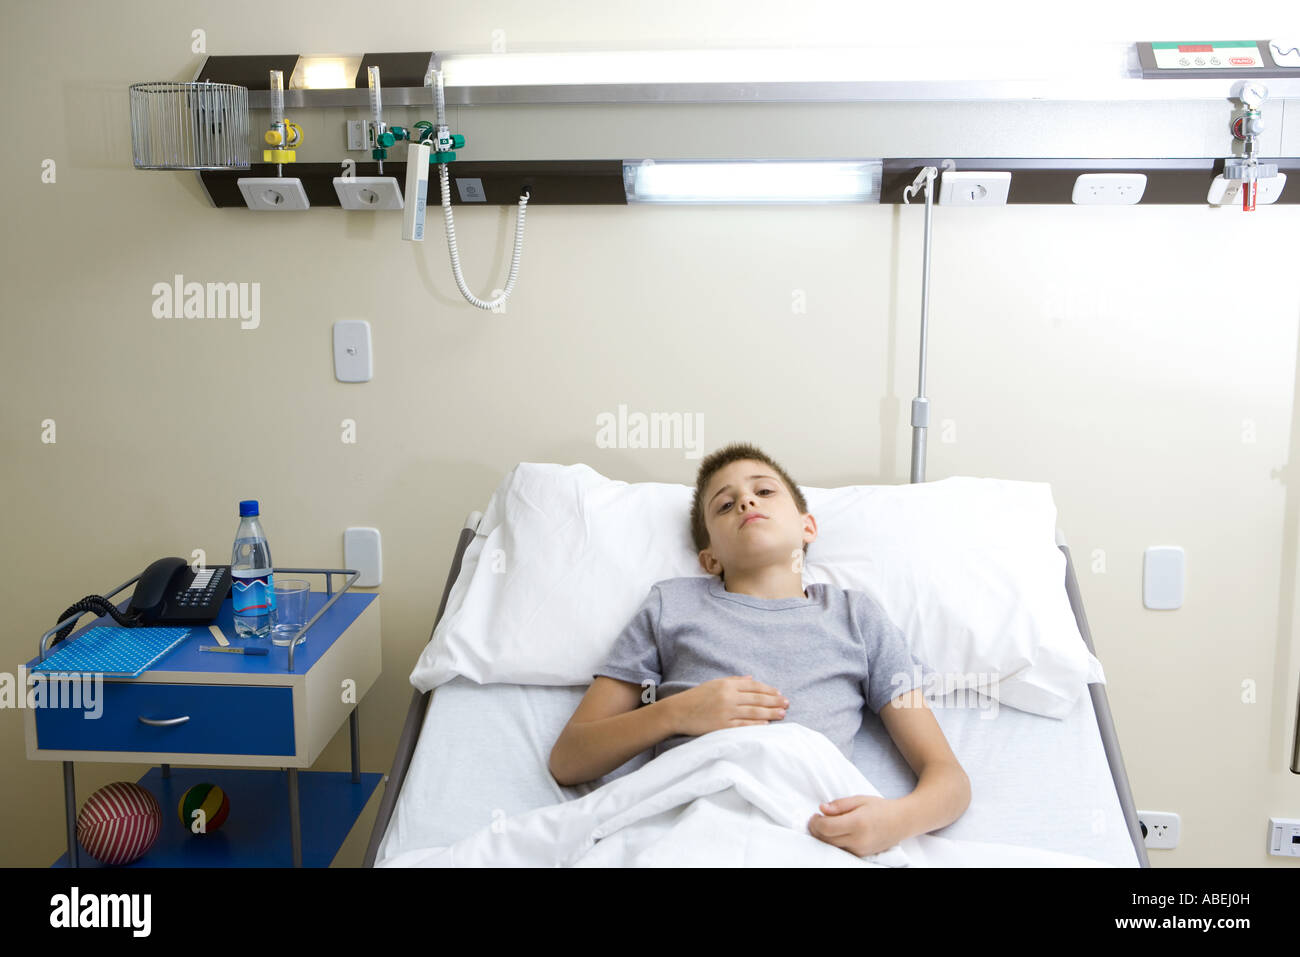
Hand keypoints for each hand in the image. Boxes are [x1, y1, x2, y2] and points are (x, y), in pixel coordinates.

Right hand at [669, 675, 787, 736]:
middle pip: (757, 699)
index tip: (779, 693)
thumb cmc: (696, 697)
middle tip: (787, 703)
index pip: (754, 686)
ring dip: (770, 713)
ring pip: (753, 712)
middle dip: (774, 701)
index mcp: (727, 685)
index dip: (768, 690)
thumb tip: (752, 679)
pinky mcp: (722, 726)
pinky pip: (743, 725)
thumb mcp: (714, 684)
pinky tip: (766, 724)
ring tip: (782, 714)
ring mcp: (725, 712)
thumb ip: (734, 681)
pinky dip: (756, 724)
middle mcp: (728, 697)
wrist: (677, 712)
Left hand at [807, 795, 903, 857]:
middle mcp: (859, 840)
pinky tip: (836, 832)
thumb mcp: (859, 799)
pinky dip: (834, 842)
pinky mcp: (862, 855)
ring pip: (833, 847)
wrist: (902, 821)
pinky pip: (842, 850)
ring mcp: (861, 850)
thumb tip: (822, 808)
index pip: (827, 828)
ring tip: (825, 824)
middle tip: (815, 819)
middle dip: (816, 830)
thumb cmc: (880, 808)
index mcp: (857, 823)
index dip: (815, 822)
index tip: (814, 815)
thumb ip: (839, 805)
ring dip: (824, 837)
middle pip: (827, 840)